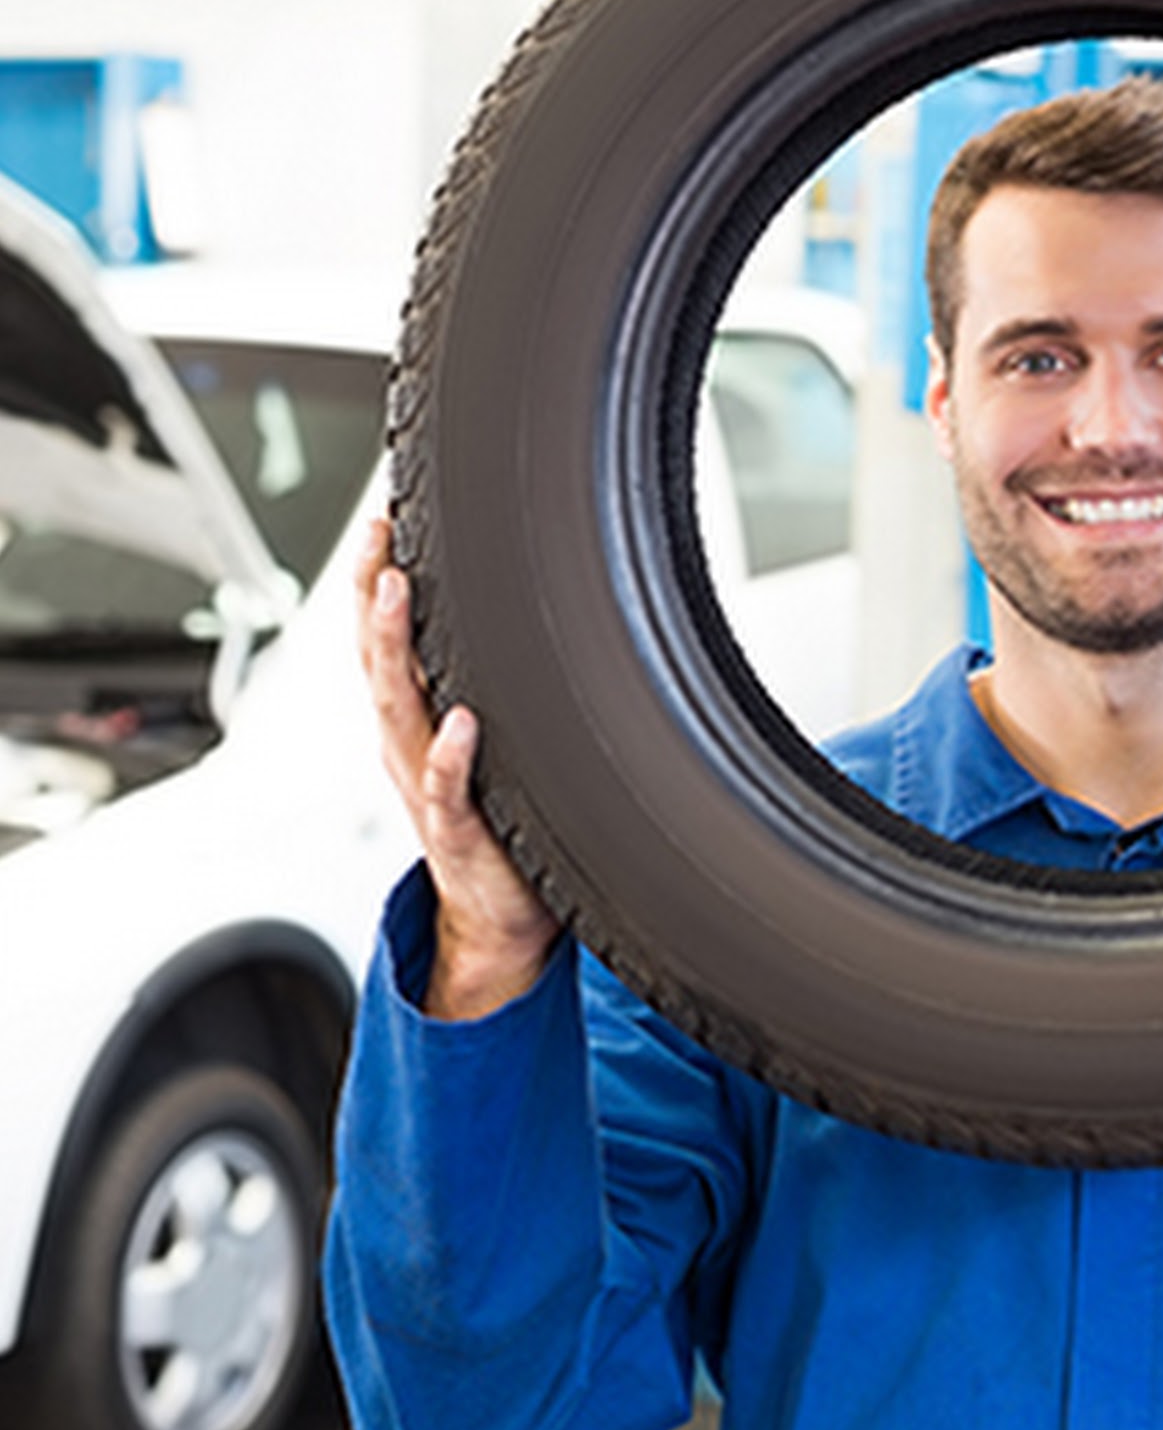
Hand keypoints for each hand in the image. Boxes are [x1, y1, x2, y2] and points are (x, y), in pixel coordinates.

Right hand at [356, 518, 560, 1018]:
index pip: (386, 639)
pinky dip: (451, 754)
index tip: (385, 515)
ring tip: (401, 591)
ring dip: (397, 647)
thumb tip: (518, 608)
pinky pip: (448, 789)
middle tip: (380, 533)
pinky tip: (462, 722)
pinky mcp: (458, 831)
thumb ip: (482, 683)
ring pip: (400, 709)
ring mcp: (426, 786)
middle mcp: (408, 746)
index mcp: (413, 722)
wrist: (493, 914)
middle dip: (376, 593)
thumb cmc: (490, 820)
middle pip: (380, 658)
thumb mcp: (477, 740)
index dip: (379, 578)